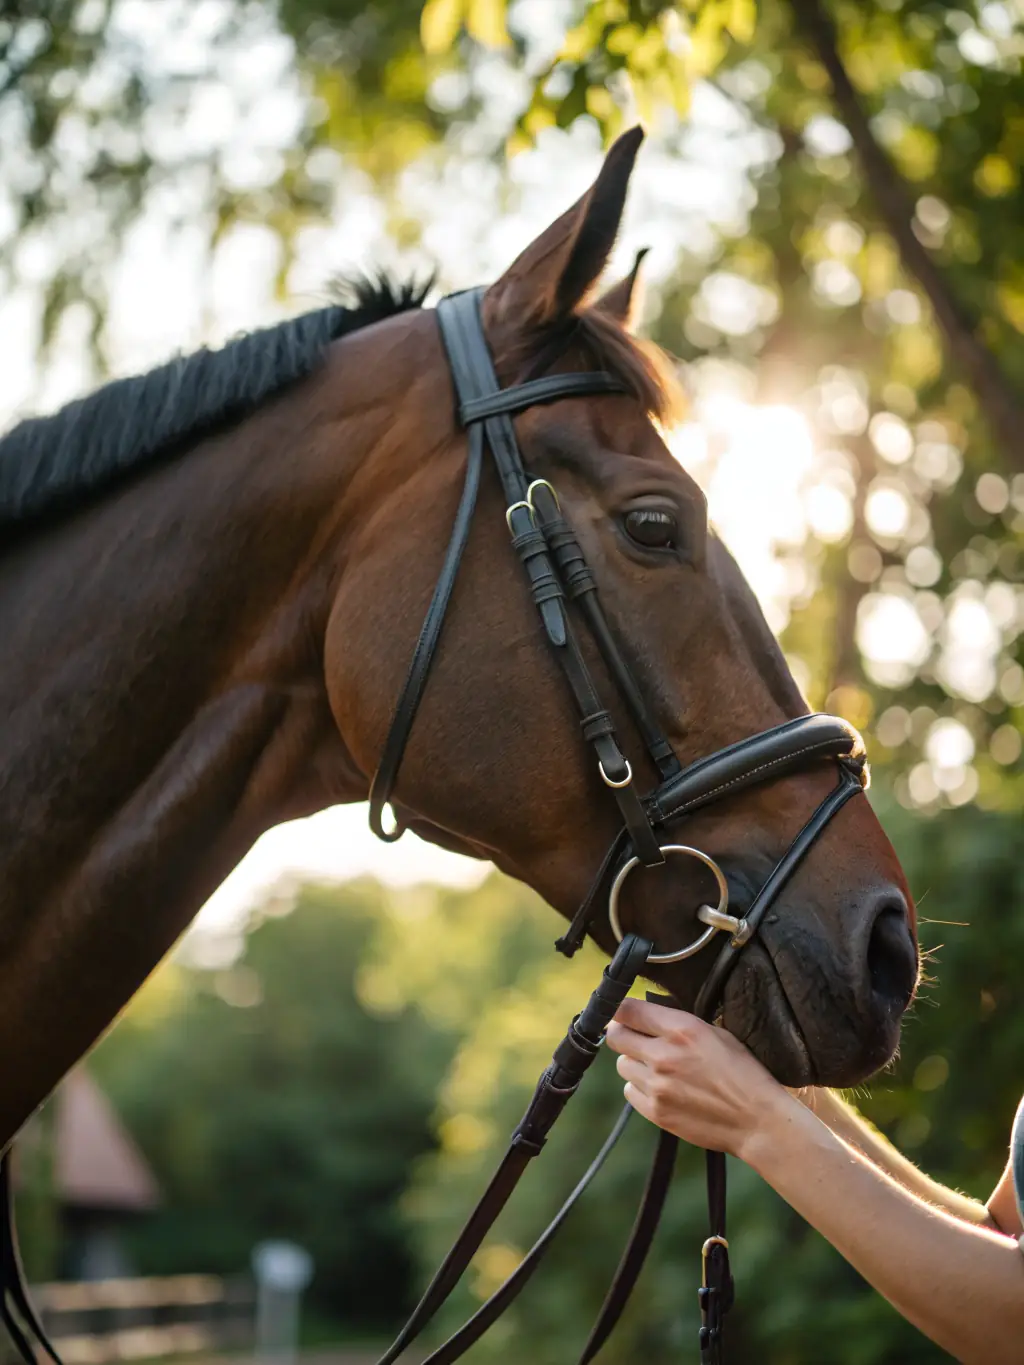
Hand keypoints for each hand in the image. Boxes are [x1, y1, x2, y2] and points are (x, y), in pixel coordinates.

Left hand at [605, 998, 797, 1158]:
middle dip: (623, 1034)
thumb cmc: (743, 1073)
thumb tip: (647, 1016)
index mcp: (682, 1029)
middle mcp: (664, 1055)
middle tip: (636, 1039)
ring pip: (622, 1065)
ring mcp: (657, 1086)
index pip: (627, 1010)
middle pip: (616, 1036)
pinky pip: (630, 1092)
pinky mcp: (656, 1112)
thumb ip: (678, 1024)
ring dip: (635, 1063)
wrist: (757, 1121)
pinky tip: (662, 1089)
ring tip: (659, 1069)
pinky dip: (640, 1089)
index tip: (623, 1013)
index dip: (621, 1009)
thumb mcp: (717, 1033)